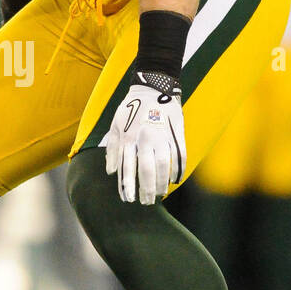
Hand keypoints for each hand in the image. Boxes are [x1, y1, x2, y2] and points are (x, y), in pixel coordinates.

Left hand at [104, 71, 185, 204]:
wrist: (153, 87)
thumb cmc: (131, 108)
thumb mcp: (115, 124)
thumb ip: (113, 149)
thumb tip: (111, 172)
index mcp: (128, 137)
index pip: (127, 167)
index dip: (128, 185)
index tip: (128, 199)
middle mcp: (144, 138)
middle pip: (146, 169)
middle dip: (146, 189)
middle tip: (146, 202)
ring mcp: (161, 135)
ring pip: (163, 164)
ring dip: (162, 182)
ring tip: (160, 194)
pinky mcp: (176, 132)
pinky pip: (179, 155)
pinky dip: (177, 169)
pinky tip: (175, 180)